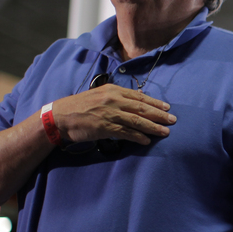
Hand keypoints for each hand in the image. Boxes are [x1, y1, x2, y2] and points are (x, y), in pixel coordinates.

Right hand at [49, 84, 174, 144]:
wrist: (59, 116)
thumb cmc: (80, 106)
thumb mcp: (100, 95)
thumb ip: (118, 96)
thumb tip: (138, 97)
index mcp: (113, 90)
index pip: (139, 97)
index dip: (155, 103)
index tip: (167, 107)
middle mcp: (113, 100)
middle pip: (142, 108)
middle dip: (160, 115)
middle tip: (173, 120)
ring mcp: (109, 114)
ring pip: (137, 120)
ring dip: (153, 127)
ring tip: (165, 132)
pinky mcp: (105, 127)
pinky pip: (126, 132)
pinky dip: (138, 137)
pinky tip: (147, 141)